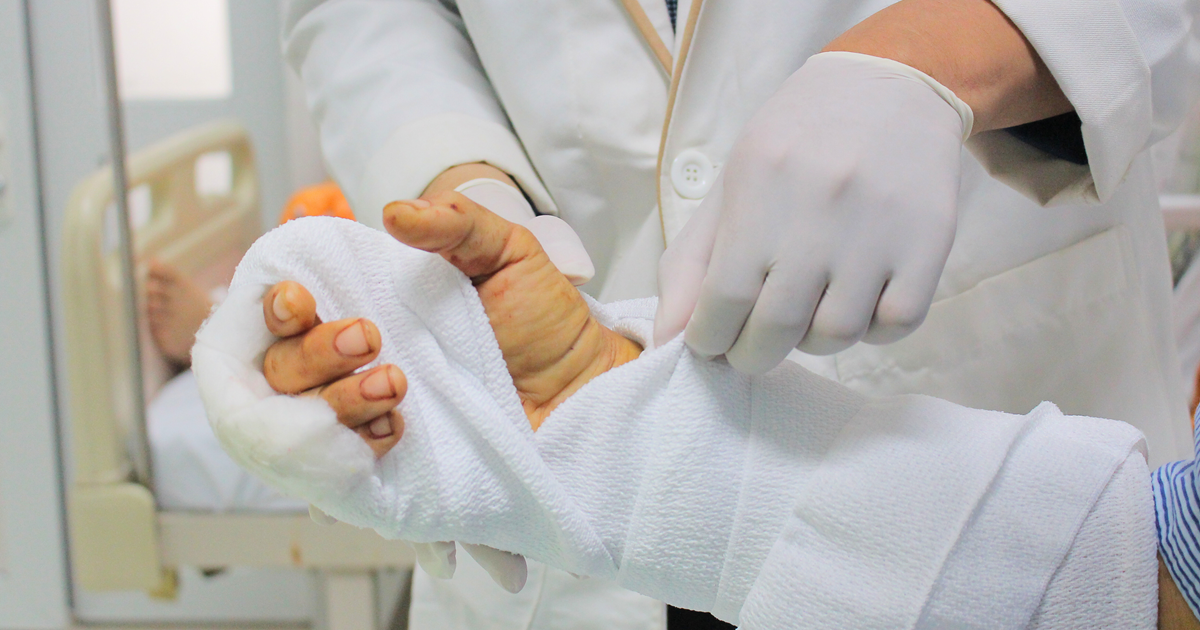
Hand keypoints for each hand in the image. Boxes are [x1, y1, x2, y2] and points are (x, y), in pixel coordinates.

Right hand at [259, 191, 639, 586]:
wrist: (583, 386)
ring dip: (337, 397)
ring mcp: (369, 413)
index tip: (301, 297)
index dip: (278, 303)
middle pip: (281, 364)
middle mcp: (355, 361)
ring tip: (395, 383)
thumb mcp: (507, 252)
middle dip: (311, 351)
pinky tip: (398, 428)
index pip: (289, 307)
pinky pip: (341, 465)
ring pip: (302, 416)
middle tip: (369, 338)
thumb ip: (455, 223)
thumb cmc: (541, 317)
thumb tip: (395, 212)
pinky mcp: (392, 460)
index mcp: (370, 303)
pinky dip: (359, 444)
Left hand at [654, 52, 970, 373]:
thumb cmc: (796, 141)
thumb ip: (691, 264)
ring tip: (807, 313)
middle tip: (751, 345)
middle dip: (752, 354)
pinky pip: (896, 323)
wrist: (891, 84)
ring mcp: (878, 231)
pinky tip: (859, 302)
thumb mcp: (732, 184)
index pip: (722, 302)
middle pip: (776, 329)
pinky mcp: (929, 243)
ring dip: (813, 341)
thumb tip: (665, 339)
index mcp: (759, 194)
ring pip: (838, 334)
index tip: (711, 342)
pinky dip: (873, 330)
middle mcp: (818, 214)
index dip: (709, 339)